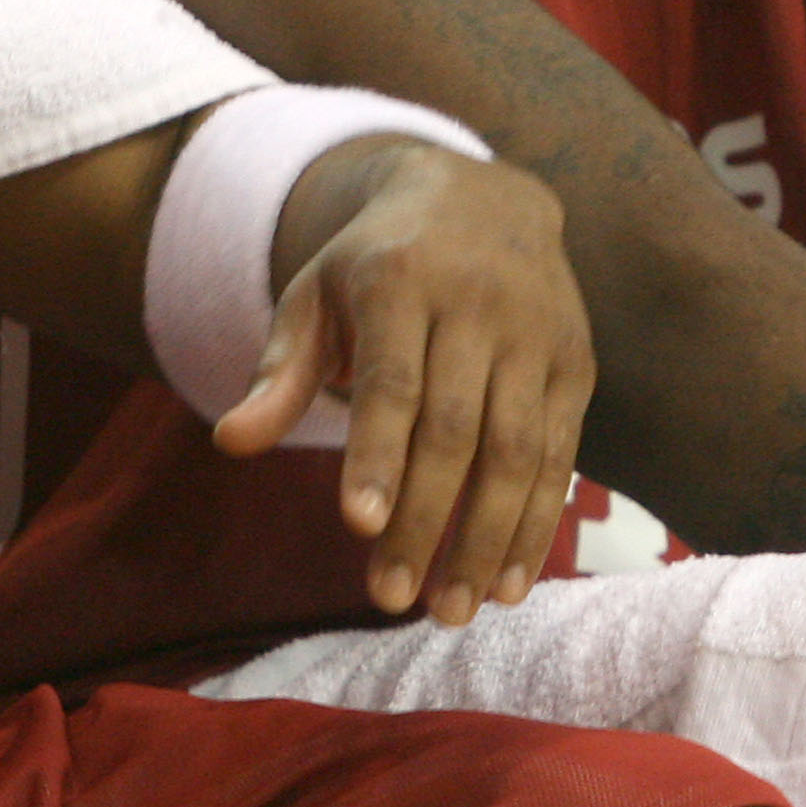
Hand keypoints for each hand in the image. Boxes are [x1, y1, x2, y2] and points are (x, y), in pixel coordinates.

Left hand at [217, 138, 593, 626]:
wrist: (483, 197)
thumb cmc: (377, 263)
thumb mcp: (316, 293)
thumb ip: (278, 371)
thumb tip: (230, 444)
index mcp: (401, 279)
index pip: (393, 380)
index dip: (378, 454)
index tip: (359, 525)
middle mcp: (477, 303)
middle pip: (456, 428)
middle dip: (426, 519)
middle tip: (394, 598)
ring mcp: (535, 333)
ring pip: (518, 450)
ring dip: (487, 538)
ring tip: (452, 609)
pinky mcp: (575, 363)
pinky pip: (561, 455)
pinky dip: (536, 524)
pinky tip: (506, 583)